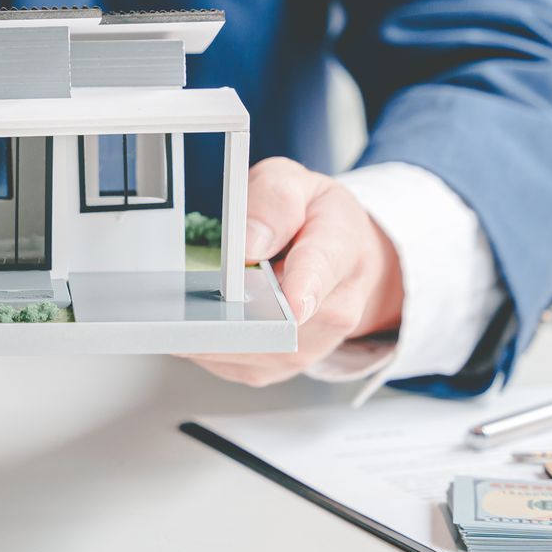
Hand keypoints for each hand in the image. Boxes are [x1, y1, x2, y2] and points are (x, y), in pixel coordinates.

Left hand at [186, 157, 403, 386]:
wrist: (346, 263)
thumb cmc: (318, 223)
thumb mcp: (298, 185)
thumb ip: (274, 200)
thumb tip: (251, 241)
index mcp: (339, 253)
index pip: (320, 273)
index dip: (301, 287)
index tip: (291, 300)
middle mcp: (332, 312)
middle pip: (271, 321)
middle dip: (228, 301)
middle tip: (205, 276)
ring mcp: (304, 347)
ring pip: (241, 347)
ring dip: (212, 320)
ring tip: (211, 288)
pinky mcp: (273, 367)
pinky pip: (225, 361)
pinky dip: (206, 338)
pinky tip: (211, 311)